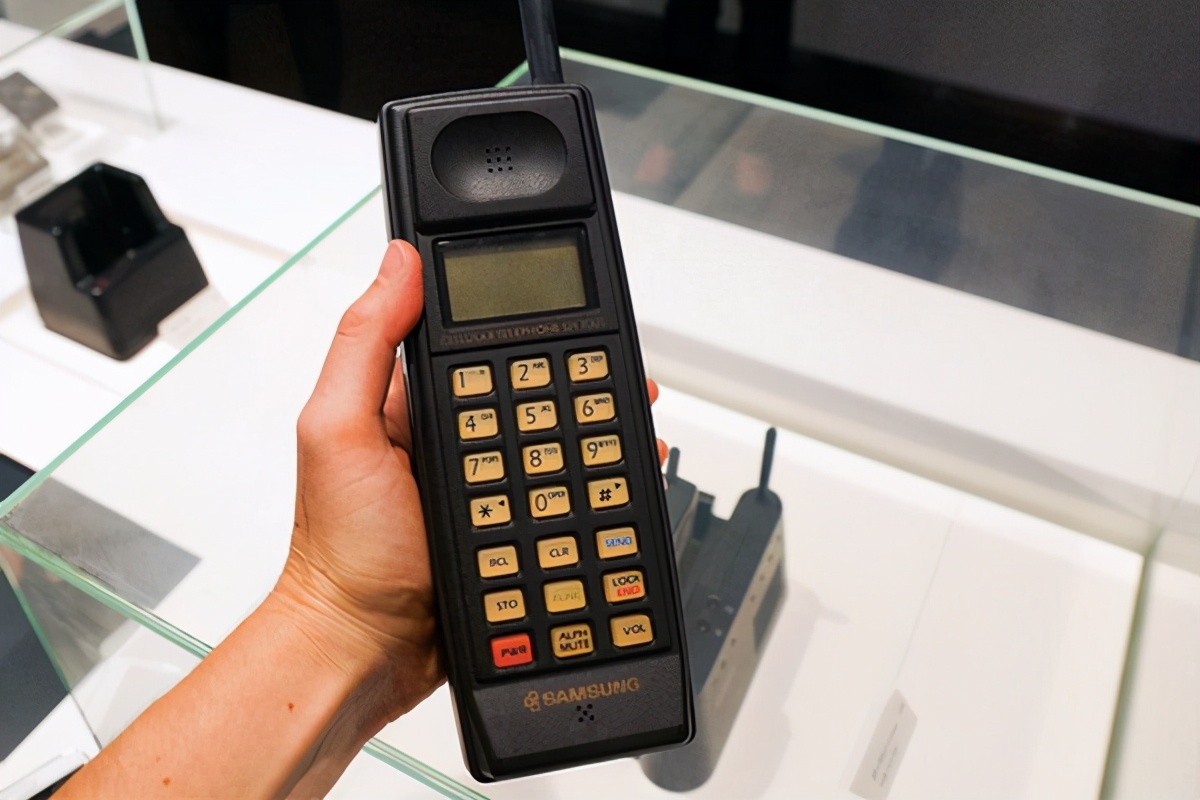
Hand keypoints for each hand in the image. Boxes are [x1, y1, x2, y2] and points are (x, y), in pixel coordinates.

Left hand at [274, 240, 665, 722]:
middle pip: (532, 389)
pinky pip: (564, 494)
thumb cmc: (340, 549)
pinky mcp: (513, 526)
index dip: (524, 320)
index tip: (570, 308)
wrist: (364, 649)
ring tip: (632, 419)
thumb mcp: (336, 430)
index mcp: (415, 399)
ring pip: (558, 441)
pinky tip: (620, 478)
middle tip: (621, 373)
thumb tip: (399, 262)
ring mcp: (489, 482)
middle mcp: (457, 436)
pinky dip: (596, 485)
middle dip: (582, 377)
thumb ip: (365, 344)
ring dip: (598, 429)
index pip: (481, 339)